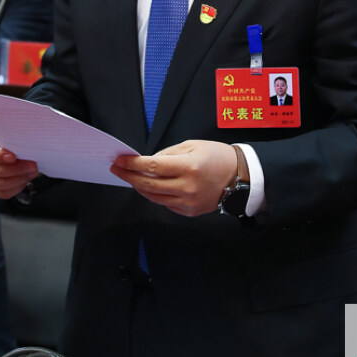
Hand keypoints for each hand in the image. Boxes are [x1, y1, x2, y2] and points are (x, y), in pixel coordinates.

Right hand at [0, 130, 38, 198]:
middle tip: (33, 165)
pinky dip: (16, 187)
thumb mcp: (13, 129)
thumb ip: (15, 134)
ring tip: (32, 171)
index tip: (14, 157)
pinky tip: (26, 179)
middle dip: (16, 169)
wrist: (15, 141)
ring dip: (18, 179)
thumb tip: (27, 141)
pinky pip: (2, 192)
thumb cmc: (14, 133)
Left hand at [111, 140, 237, 216]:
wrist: (239, 177)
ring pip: (154, 197)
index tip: (121, 160)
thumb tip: (148, 161)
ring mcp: (188, 202)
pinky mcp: (189, 211)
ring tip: (130, 177)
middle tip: (117, 169)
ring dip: (139, 187)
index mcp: (188, 167)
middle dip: (129, 177)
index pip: (153, 166)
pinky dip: (155, 194)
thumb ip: (169, 153)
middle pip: (149, 185)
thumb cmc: (217, 156)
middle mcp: (187, 187)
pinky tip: (149, 186)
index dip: (133, 164)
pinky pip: (166, 203)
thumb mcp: (193, 145)